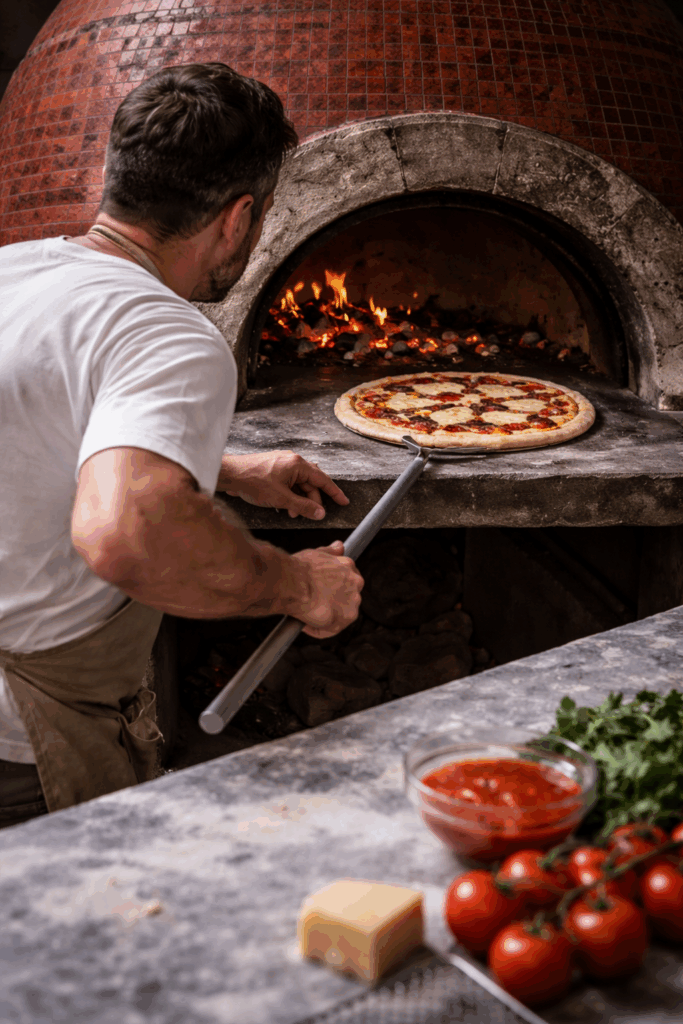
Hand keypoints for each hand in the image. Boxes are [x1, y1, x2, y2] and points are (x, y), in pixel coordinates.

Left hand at [218, 450, 349, 519]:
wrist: (229, 474)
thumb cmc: (252, 482)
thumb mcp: (281, 499)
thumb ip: (303, 507)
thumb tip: (320, 513)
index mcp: (297, 464)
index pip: (322, 479)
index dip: (334, 493)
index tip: (343, 502)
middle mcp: (292, 461)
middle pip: (310, 483)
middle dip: (311, 501)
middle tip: (311, 515)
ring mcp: (282, 463)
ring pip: (298, 484)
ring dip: (298, 500)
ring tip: (292, 513)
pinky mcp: (273, 468)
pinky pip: (289, 482)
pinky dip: (290, 494)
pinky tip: (284, 505)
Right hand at [289, 540, 363, 637]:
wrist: (291, 582)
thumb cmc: (299, 569)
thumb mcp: (317, 553)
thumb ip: (331, 552)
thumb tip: (339, 546)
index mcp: (349, 566)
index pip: (347, 580)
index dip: (333, 588)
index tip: (321, 591)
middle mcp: (355, 583)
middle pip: (346, 598)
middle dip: (331, 602)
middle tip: (312, 603)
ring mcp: (352, 602)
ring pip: (340, 615)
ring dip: (325, 617)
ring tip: (306, 615)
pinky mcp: (343, 619)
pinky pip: (329, 630)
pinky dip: (316, 630)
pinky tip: (304, 624)